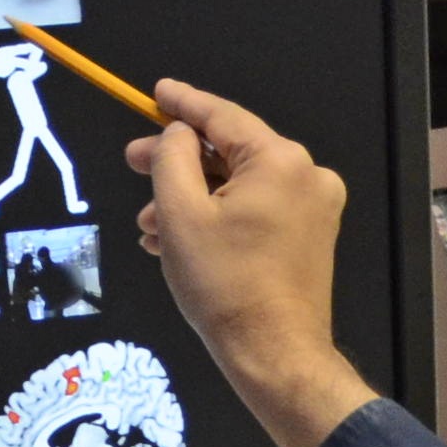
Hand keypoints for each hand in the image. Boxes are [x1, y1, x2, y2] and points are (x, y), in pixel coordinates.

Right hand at [126, 82, 376, 446]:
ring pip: (239, 187)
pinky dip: (218, 219)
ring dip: (192, 200)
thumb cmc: (223, 284)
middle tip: (132, 163)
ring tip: (149, 226)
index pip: (223, 117)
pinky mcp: (311, 237)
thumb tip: (178, 133)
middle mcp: (307, 176)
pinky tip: (179, 242)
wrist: (274, 355)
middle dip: (178, 162)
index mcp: (280, 161)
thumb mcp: (180, 214)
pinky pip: (256, 211)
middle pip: (230, 152)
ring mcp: (314, 208)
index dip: (182, 103)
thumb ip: (172, 157)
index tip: (156, 92)